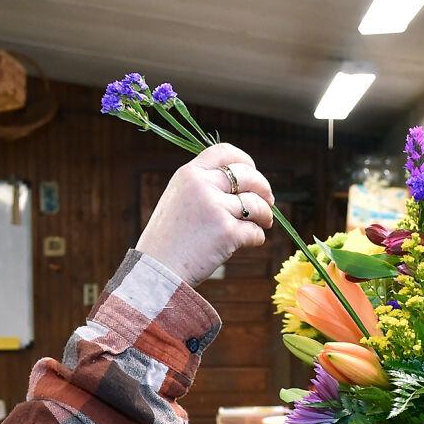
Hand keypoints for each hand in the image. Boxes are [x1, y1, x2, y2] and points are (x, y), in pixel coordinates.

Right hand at [136, 143, 274, 286]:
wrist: (156, 271)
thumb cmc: (168, 240)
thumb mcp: (178, 200)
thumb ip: (203, 187)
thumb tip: (243, 185)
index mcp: (189, 174)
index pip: (224, 151)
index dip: (245, 160)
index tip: (253, 172)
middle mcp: (203, 185)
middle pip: (248, 176)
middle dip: (263, 188)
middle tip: (268, 202)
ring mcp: (215, 208)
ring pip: (256, 204)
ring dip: (265, 215)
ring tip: (263, 223)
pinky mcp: (227, 232)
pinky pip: (254, 231)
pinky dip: (257, 237)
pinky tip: (250, 241)